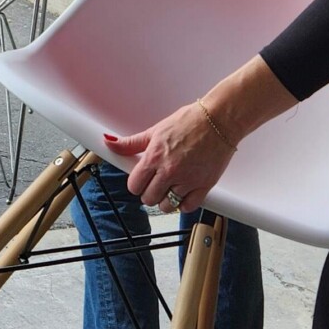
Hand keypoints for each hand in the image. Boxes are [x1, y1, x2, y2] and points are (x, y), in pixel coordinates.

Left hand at [108, 99, 237, 212]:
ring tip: (170, 187)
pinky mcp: (204, 186)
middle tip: (156, 182)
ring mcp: (187, 180)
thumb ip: (131, 143)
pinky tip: (184, 193)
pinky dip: (184, 203)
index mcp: (154, 157)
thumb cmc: (190, 122)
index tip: (141, 179)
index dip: (136, 183)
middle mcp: (169, 171)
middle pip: (148, 199)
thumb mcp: (155, 130)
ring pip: (167, 206)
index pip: (134, 185)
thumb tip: (110, 143)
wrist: (219, 120)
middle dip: (149, 192)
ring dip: (166, 200)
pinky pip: (188, 207)